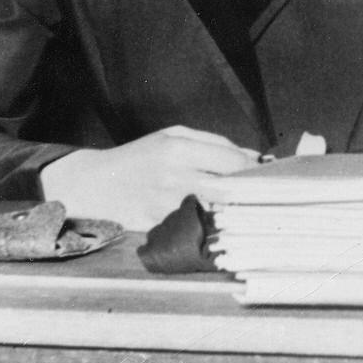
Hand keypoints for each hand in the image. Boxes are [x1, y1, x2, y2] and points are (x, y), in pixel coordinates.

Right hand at [39, 125, 259, 230]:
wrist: (94, 185)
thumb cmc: (141, 156)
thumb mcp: (174, 136)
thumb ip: (216, 143)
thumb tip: (254, 156)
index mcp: (177, 148)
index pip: (231, 161)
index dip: (255, 171)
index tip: (269, 176)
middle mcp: (172, 176)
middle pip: (227, 189)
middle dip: (250, 193)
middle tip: (265, 196)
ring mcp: (164, 205)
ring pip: (214, 211)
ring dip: (234, 212)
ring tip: (246, 209)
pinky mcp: (158, 227)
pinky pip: (195, 227)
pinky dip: (211, 225)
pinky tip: (220, 223)